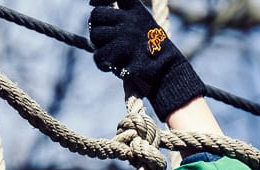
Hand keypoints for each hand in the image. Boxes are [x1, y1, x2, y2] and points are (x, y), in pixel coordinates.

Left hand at [89, 0, 204, 120]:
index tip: (91, 3)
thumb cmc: (153, 53)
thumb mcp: (141, 30)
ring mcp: (126, 35)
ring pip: (95, 36)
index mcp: (136, 11)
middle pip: (96, 16)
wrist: (169, 73)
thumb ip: (121, 23)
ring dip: (98, 49)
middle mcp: (130, 19)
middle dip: (95, 30)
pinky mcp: (123, 53)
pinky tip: (109, 67)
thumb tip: (90, 30)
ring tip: (108, 57)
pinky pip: (99, 56)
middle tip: (102, 42)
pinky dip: (101, 64)